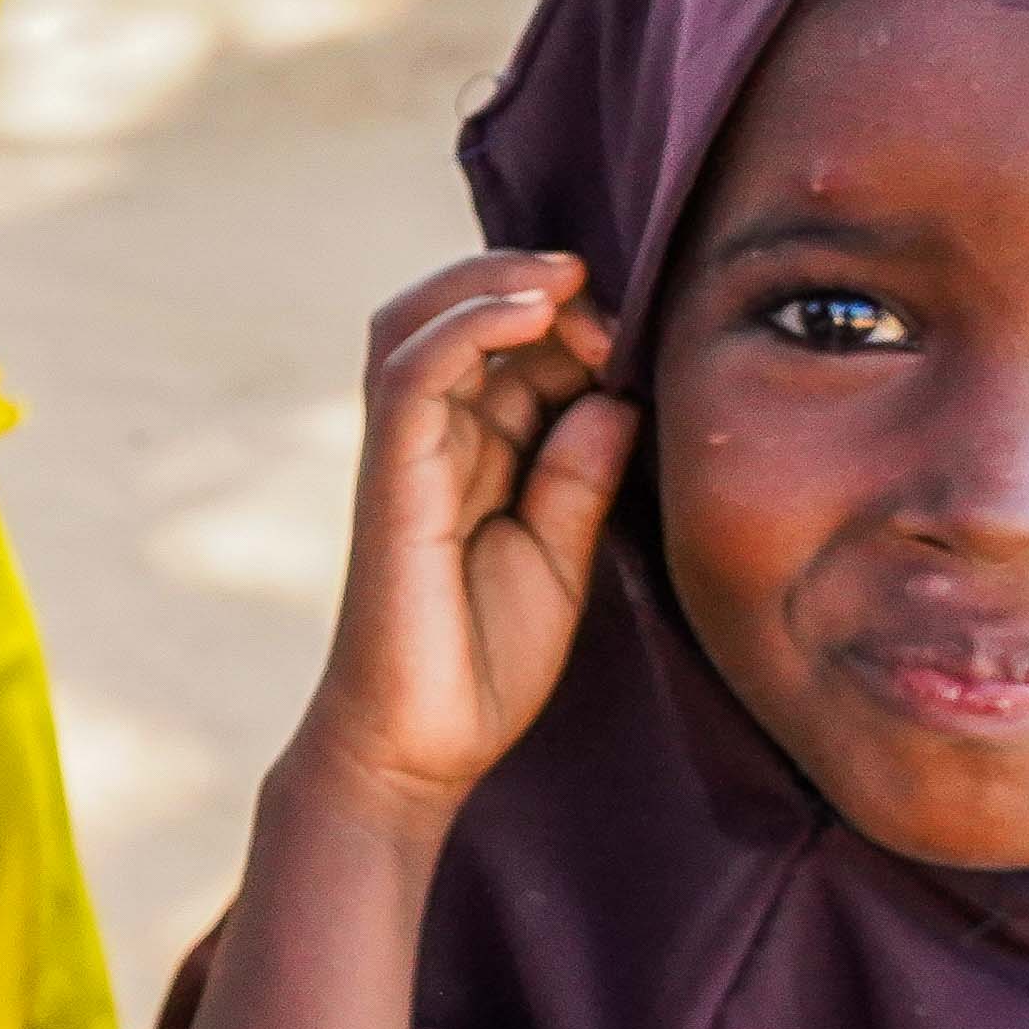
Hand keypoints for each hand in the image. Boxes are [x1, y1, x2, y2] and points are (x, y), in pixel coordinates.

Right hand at [296, 251, 636, 831]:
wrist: (422, 750)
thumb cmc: (485, 662)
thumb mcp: (564, 555)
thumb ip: (582, 472)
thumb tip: (618, 395)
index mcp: (475, 452)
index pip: (509, 346)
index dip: (571, 318)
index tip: (636, 335)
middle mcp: (434, 439)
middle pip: (459, 311)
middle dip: (535, 285)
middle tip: (605, 302)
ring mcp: (406, 454)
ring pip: (421, 319)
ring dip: (493, 280)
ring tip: (563, 279)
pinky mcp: (391, 478)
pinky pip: (412, 372)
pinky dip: (467, 323)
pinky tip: (532, 308)